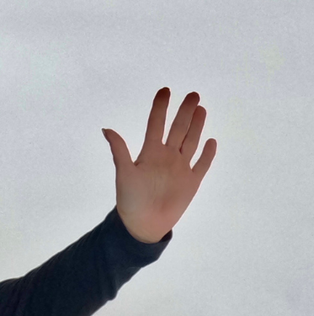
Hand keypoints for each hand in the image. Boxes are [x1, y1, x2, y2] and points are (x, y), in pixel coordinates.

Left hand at [106, 88, 215, 243]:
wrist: (143, 225)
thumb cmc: (130, 200)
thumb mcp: (124, 173)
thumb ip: (119, 151)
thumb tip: (106, 129)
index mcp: (150, 153)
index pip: (156, 125)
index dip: (160, 108)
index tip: (165, 90)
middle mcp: (166, 157)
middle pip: (178, 129)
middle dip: (185, 112)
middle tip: (192, 94)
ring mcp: (180, 168)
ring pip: (190, 142)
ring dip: (196, 126)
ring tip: (200, 109)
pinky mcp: (191, 182)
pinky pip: (201, 164)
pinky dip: (207, 153)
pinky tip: (210, 140)